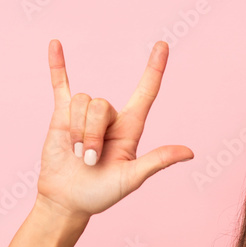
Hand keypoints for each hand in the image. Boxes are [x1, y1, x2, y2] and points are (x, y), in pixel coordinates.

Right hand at [36, 39, 193, 219]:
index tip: (162, 46)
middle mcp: (110, 119)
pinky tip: (56, 45)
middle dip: (91, 134)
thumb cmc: (101, 194)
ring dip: (76, 131)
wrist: (67, 201)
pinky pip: (61, 85)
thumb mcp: (131, 179)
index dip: (154, 69)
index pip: (146, 93)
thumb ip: (157, 161)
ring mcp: (85, 116)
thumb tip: (189, 153)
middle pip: (101, 105)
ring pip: (82, 102)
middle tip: (88, 160)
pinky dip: (58, 66)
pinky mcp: (62, 115)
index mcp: (130, 130)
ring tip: (75, 154)